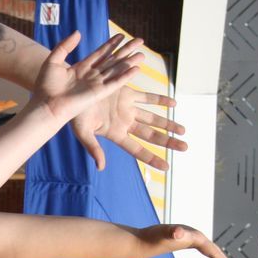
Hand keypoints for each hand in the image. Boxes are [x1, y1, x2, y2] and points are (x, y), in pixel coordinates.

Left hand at [29, 32, 144, 127]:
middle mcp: (90, 76)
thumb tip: (78, 32)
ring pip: (117, 70)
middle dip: (125, 50)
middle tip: (139, 41)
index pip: (99, 54)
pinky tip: (136, 70)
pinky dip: (126, 76)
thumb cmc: (45, 86)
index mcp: (80, 68)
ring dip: (129, 62)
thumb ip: (65, 46)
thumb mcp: (53, 60)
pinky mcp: (98, 93)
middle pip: (112, 60)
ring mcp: (95, 84)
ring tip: (143, 54)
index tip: (121, 35)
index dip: (110, 44)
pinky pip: (115, 83)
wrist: (45, 105)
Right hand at [70, 60, 187, 170]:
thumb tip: (101, 167)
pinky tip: (173, 104)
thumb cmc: (73, 113)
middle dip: (168, 141)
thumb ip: (93, 148)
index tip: (166, 167)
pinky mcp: (127, 93)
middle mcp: (124, 123)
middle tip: (185, 147)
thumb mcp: (82, 131)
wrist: (72, 90)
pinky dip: (161, 100)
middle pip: (151, 135)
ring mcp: (127, 108)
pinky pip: (148, 98)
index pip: (137, 149)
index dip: (152, 158)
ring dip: (168, 124)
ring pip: (153, 118)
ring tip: (183, 130)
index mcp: (116, 134)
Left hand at [144, 224, 235, 257]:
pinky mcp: (184, 240)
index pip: (212, 250)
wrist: (141, 239)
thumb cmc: (151, 238)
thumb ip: (171, 232)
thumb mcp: (162, 234)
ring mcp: (190, 237)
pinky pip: (203, 248)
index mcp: (194, 237)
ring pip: (210, 249)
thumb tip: (178, 233)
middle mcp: (194, 235)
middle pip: (214, 250)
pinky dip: (210, 255)